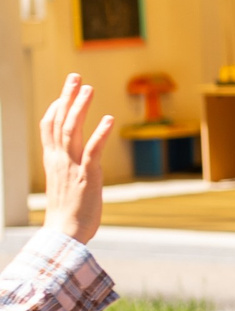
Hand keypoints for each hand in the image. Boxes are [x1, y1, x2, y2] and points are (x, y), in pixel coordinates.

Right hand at [40, 72, 113, 244]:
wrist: (65, 234)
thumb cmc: (67, 213)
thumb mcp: (64, 185)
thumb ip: (67, 171)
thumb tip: (75, 165)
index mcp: (53, 161)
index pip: (49, 128)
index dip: (57, 108)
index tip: (65, 93)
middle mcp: (60, 160)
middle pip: (60, 121)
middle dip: (67, 97)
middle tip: (75, 77)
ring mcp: (73, 166)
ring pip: (73, 130)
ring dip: (81, 108)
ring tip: (88, 89)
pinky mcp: (88, 176)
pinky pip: (93, 150)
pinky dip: (100, 133)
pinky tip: (108, 119)